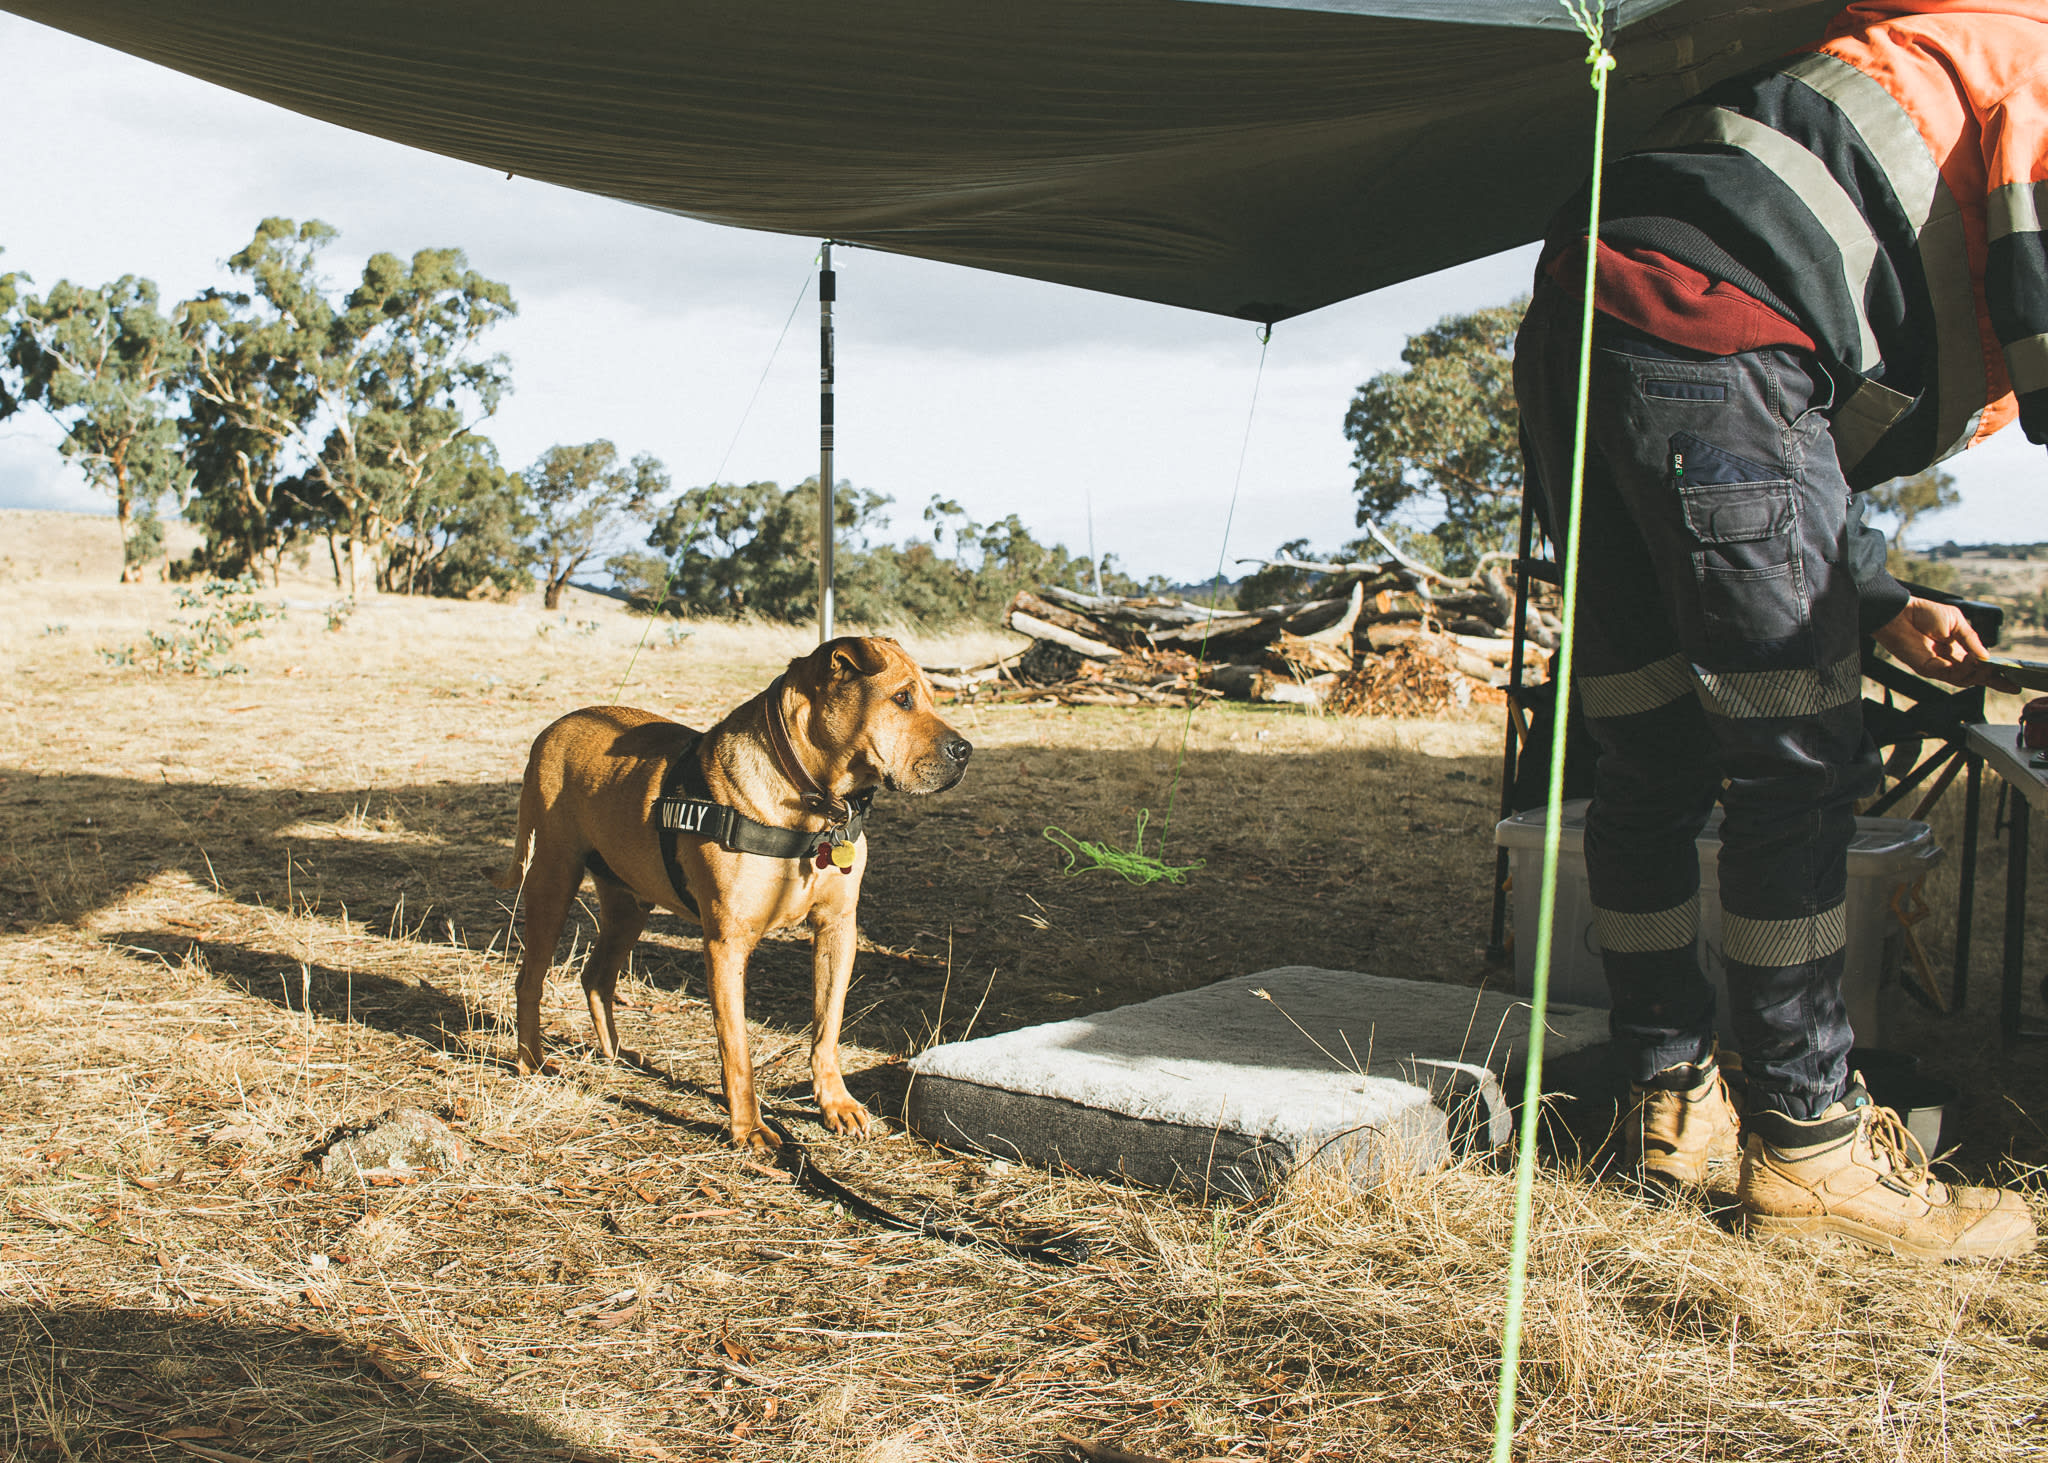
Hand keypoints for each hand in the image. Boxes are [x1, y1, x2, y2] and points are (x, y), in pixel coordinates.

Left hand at [1872, 597, 2017, 690]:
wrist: (1900, 612)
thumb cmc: (1924, 613)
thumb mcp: (1957, 622)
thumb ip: (1971, 640)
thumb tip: (1987, 657)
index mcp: (1958, 648)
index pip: (1979, 665)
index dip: (1996, 674)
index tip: (2014, 682)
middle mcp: (1949, 660)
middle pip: (1973, 677)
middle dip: (1991, 679)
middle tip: (2003, 676)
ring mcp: (1938, 666)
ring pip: (1963, 679)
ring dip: (1977, 673)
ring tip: (1984, 664)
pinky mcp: (1926, 668)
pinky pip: (1948, 675)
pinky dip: (1962, 669)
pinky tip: (1969, 659)